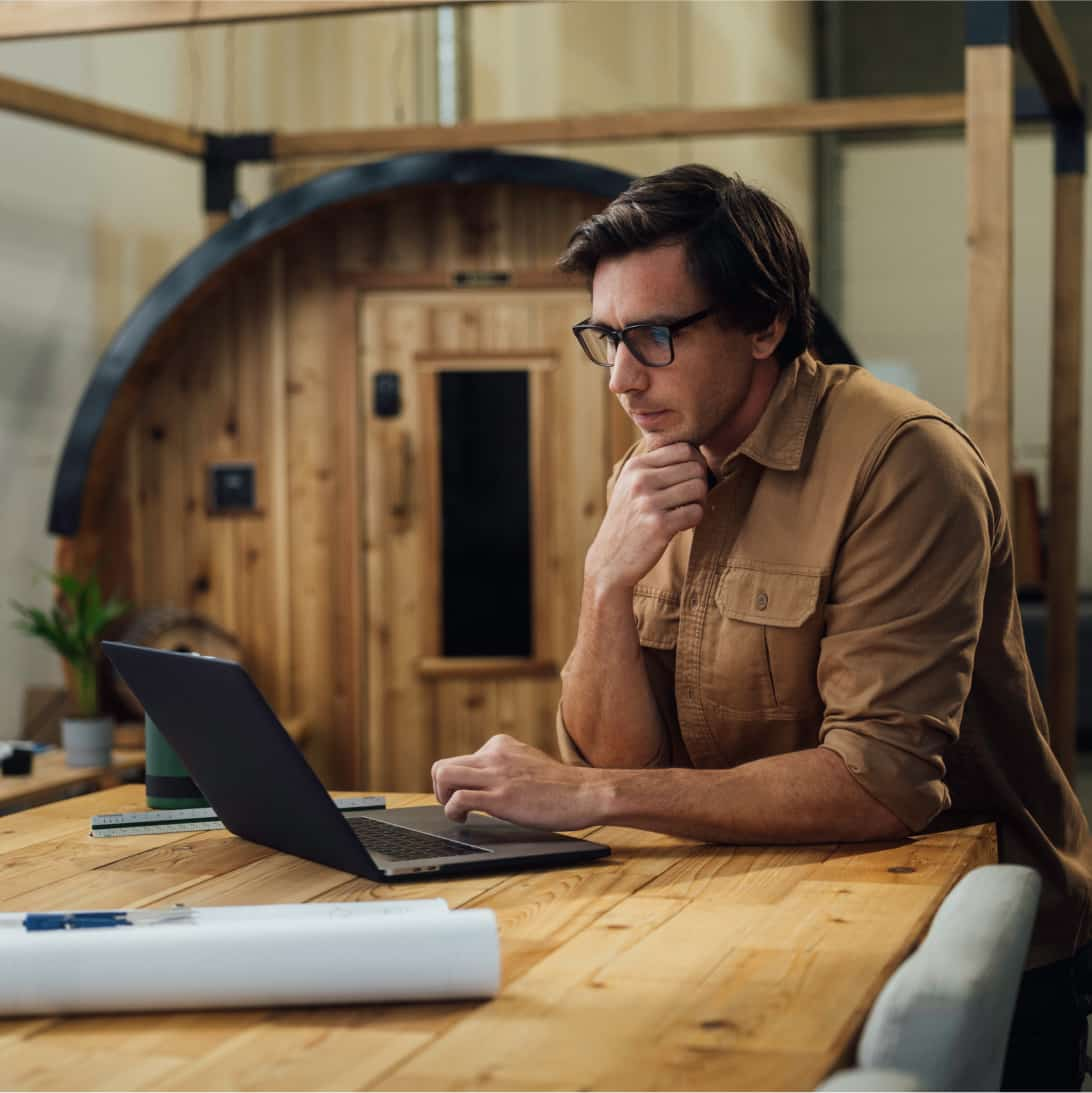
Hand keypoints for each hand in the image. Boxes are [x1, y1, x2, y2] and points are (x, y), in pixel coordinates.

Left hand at [431, 734, 607, 828]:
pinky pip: (458, 799)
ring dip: (442, 798)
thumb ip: (506, 764)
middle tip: (453, 805)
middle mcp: (494, 755)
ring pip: (443, 776)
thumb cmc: (560, 785)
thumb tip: (486, 778)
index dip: (458, 781)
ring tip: (457, 814)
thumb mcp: (527, 761)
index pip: (460, 759)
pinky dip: (453, 812)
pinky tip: (465, 820)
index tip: (467, 795)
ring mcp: (496, 775)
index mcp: (500, 744)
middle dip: (440, 790)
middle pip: (442, 766)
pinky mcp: (500, 797)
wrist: (584, 793)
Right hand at [585, 441, 707, 591]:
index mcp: (635, 467)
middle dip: (700, 483)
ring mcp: (649, 503)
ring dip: (700, 502)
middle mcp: (640, 481)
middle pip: (695, 467)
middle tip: (690, 499)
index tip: (689, 480)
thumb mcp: (630, 487)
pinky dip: (695, 519)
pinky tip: (682, 525)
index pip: (684, 449)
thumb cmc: (628, 521)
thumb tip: (695, 451)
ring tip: (686, 511)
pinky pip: (696, 512)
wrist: (609, 561)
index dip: (695, 463)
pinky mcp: (659, 526)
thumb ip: (654, 467)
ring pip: (699, 488)